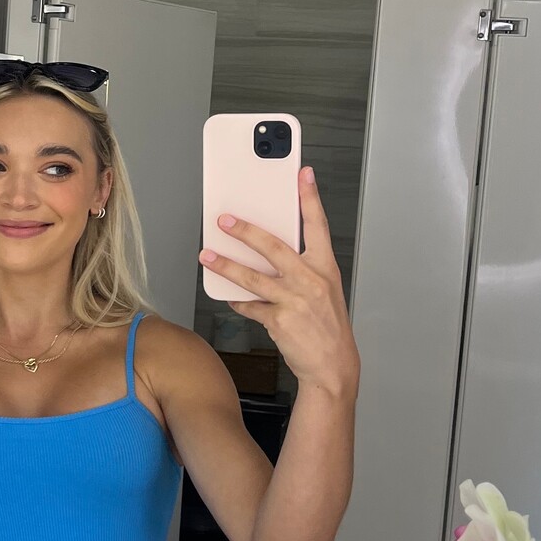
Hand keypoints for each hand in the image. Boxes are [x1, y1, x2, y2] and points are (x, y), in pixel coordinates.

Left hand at [201, 165, 359, 399]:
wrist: (333, 366)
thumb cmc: (328, 327)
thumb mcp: (324, 290)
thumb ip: (302, 269)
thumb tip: (269, 250)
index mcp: (325, 268)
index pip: (317, 226)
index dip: (310, 198)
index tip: (303, 175)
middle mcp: (310, 280)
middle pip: (273, 247)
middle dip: (246, 231)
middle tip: (224, 220)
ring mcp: (294, 300)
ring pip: (252, 277)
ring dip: (226, 265)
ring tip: (207, 255)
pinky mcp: (279, 320)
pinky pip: (250, 306)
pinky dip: (238, 300)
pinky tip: (229, 296)